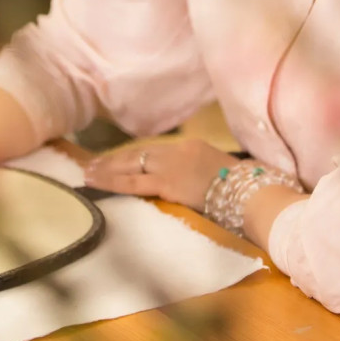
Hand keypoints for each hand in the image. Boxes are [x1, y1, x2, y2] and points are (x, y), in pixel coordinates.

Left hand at [83, 138, 243, 210]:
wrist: (251, 193)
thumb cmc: (244, 188)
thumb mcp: (220, 173)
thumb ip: (201, 174)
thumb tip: (191, 184)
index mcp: (192, 147)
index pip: (154, 150)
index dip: (133, 155)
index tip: (116, 159)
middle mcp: (178, 151)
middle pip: (139, 153)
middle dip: (114, 159)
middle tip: (92, 164)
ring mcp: (172, 165)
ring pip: (131, 164)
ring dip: (107, 169)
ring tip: (88, 173)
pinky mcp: (168, 183)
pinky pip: (134, 182)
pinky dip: (113, 182)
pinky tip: (97, 182)